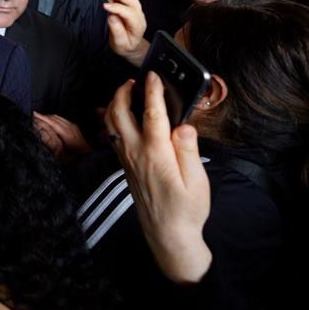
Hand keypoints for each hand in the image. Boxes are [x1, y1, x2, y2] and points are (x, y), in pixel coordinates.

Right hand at [34, 112, 91, 161]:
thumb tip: (42, 129)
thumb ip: (52, 141)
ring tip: (39, 117)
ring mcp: (74, 128)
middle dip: (44, 116)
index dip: (42, 118)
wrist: (87, 161)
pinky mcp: (75, 129)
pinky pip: (62, 120)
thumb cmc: (74, 161)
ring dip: (49, 117)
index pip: (53, 123)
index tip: (33, 114)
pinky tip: (50, 120)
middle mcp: (72, 129)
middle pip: (56, 118)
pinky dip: (54, 118)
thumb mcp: (61, 155)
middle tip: (34, 115)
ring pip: (59, 118)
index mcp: (69, 135)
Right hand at [103, 0, 149, 66]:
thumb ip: (117, 31)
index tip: (104, 6)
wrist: (131, 45)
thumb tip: (111, 16)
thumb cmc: (125, 45)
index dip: (116, 8)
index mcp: (137, 26)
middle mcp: (139, 15)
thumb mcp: (120, 44)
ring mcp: (136, 9)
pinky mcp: (131, 6)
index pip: (129, 13)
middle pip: (132, 0)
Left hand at [106, 73, 211, 283]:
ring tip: (126, 92)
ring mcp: (126, 159)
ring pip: (111, 124)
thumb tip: (184, 125)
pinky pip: (113, 137)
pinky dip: (113, 120)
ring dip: (115, 104)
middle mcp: (136, 153)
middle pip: (119, 114)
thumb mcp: (197, 181)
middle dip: (124, 92)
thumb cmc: (186, 209)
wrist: (168, 234)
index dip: (152, 91)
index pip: (151, 114)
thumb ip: (189, 150)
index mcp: (156, 154)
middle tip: (135, 80)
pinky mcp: (125, 166)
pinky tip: (121, 116)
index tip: (154, 75)